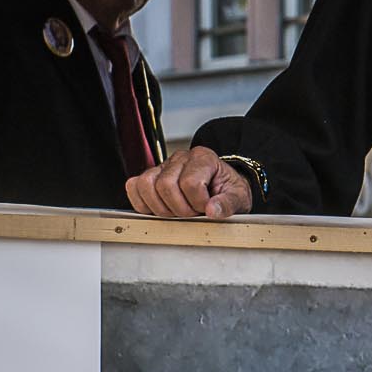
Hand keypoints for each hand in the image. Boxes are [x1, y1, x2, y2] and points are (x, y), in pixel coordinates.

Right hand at [125, 143, 253, 219]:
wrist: (223, 187)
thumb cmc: (227, 191)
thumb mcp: (238, 198)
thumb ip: (228, 203)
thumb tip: (212, 210)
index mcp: (203, 158)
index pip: (190, 182)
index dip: (197, 203)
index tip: (206, 209)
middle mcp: (181, 159)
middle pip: (165, 185)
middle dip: (179, 208)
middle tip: (191, 213)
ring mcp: (164, 167)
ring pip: (145, 184)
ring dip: (160, 207)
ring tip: (176, 212)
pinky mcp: (152, 177)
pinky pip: (134, 187)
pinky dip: (143, 203)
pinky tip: (160, 209)